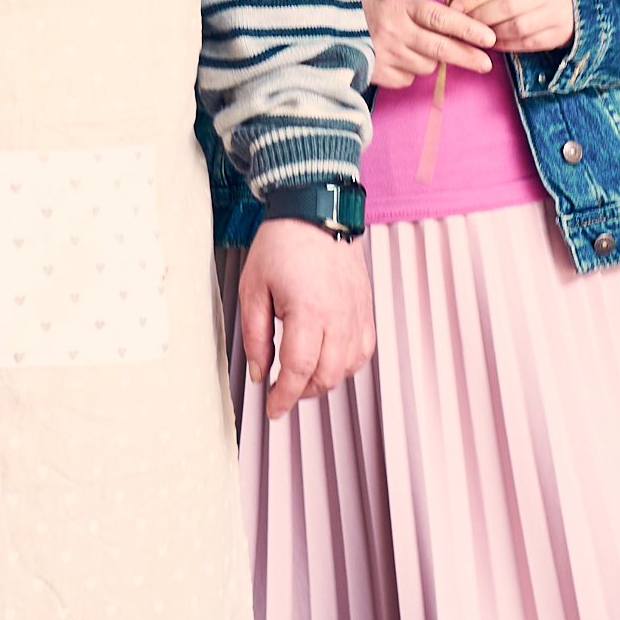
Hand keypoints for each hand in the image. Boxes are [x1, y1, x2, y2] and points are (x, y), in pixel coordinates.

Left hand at [234, 216, 370, 419]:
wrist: (316, 210)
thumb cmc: (282, 243)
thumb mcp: (253, 288)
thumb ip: (255, 335)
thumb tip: (261, 372)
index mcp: (309, 311)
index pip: (299, 371)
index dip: (284, 397)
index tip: (273, 408)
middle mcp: (340, 316)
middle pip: (326, 375)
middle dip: (302, 393)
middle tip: (282, 392)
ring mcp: (357, 312)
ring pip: (348, 368)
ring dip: (324, 380)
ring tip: (302, 376)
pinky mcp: (366, 307)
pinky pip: (363, 350)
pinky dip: (346, 364)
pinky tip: (329, 360)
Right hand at [356, 0, 496, 90]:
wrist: (320, 20)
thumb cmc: (364, 4)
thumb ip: (422, 12)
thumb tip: (458, 30)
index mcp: (399, 4)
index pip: (441, 17)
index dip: (467, 29)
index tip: (489, 38)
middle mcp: (393, 29)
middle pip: (440, 48)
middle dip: (468, 57)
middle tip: (486, 63)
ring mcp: (383, 53)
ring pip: (426, 65)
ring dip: (430, 60)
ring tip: (413, 46)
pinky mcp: (375, 72)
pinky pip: (407, 78)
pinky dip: (409, 71)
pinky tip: (396, 57)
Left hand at [454, 0, 577, 54]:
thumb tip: (464, 1)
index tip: (455, 6)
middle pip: (506, 6)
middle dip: (479, 17)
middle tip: (463, 23)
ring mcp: (559, 12)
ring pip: (516, 27)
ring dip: (491, 33)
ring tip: (478, 33)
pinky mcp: (562, 32)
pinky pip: (528, 42)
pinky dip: (507, 44)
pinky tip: (495, 42)